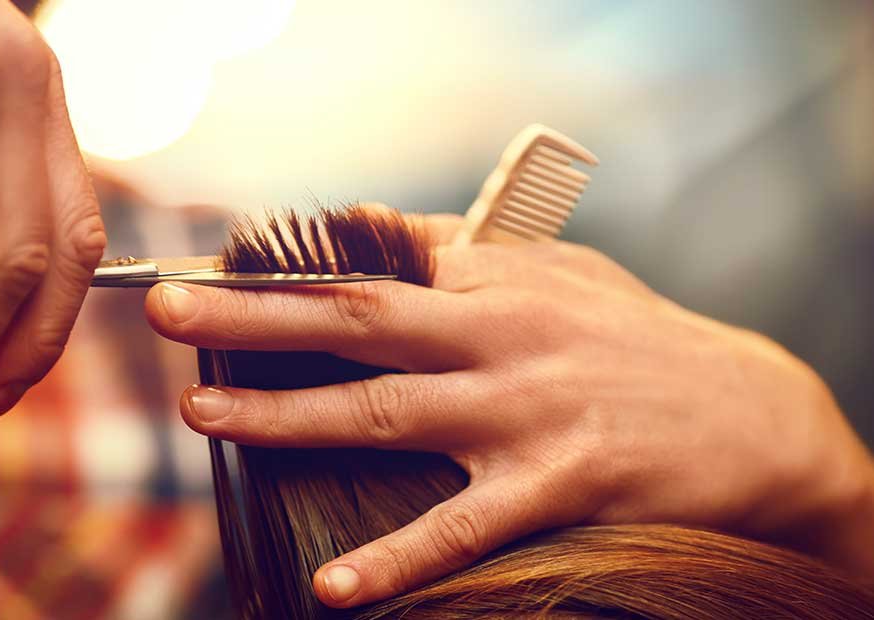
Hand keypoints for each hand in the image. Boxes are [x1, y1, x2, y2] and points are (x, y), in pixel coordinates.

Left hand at [145, 214, 873, 606]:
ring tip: (206, 421)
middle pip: (356, 318)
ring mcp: (524, 412)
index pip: (369, 260)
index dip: (281, 264)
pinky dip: (396, 558)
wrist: (751, 415)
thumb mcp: (557, 270)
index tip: (203, 267)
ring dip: (289, 417)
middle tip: (166, 314)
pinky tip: (333, 587)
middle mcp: (498, 336)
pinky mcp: (558, 485)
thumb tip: (368, 229)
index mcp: (494, 280)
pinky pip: (461, 528)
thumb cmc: (635, 338)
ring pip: (386, 412)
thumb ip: (462, 251)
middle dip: (253, 317)